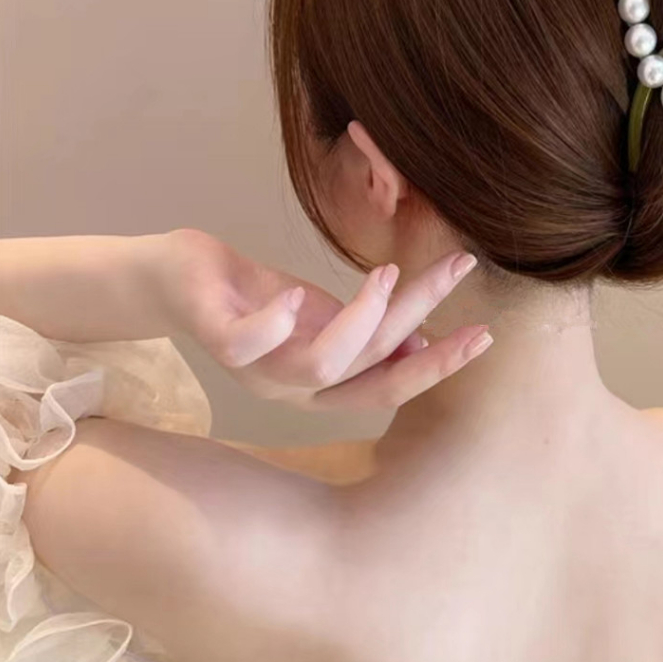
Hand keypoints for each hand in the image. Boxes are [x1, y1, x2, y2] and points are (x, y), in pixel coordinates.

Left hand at [151, 228, 491, 410]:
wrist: (179, 281)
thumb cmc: (258, 300)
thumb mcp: (324, 316)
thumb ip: (369, 333)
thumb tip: (422, 342)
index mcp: (325, 384)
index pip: (392, 385)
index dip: (438, 365)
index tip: (483, 335)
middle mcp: (295, 388)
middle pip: (371, 378)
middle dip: (422, 339)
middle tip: (458, 281)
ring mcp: (256, 369)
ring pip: (323, 366)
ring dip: (362, 320)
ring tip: (386, 273)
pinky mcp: (217, 337)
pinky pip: (247, 346)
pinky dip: (276, 322)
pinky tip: (297, 291)